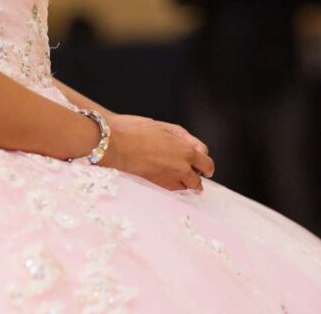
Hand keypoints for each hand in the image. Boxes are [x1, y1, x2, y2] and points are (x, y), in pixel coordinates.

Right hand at [99, 115, 213, 190]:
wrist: (114, 145)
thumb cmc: (136, 132)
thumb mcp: (165, 127)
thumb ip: (185, 138)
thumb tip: (197, 149)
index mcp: (186, 151)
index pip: (207, 164)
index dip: (206, 166)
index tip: (204, 168)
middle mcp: (181, 169)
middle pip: (197, 182)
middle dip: (196, 178)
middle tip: (192, 174)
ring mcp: (169, 180)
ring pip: (185, 190)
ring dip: (184, 185)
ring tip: (177, 178)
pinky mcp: (156, 188)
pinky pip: (171, 192)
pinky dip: (172, 188)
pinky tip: (165, 180)